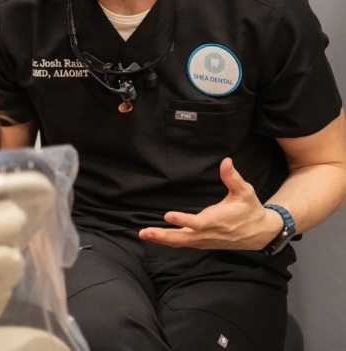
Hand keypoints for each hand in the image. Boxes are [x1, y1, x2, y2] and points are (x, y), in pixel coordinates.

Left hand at [138, 157, 282, 249]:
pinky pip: (185, 243)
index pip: (198, 222)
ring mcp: (206, 240)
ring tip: (144, 234)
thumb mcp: (245, 191)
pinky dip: (170, 241)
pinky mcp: (204, 242)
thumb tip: (226, 161)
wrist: (261, 233)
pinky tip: (157, 238)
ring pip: (182, 242)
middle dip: (164, 235)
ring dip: (163, 239)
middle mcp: (210, 233)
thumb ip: (232, 177)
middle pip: (184, 237)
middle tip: (145, 232)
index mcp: (218, 220)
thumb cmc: (250, 209)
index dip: (183, 219)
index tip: (168, 215)